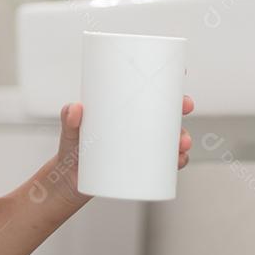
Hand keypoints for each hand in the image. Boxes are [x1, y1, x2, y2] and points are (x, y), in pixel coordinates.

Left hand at [52, 94, 194, 205]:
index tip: (180, 72)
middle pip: (165, 111)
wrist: (70, 181)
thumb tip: (76, 108)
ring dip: (183, 136)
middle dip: (181, 105)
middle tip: (185, 105)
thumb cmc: (70, 149)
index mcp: (121, 108)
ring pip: (170, 136)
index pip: (146, 90)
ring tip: (182, 142)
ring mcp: (139, 144)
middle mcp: (134, 125)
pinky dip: (178, 159)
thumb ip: (68, 118)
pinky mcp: (141, 165)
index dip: (166, 81)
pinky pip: (166, 161)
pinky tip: (181, 159)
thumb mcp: (69, 131)